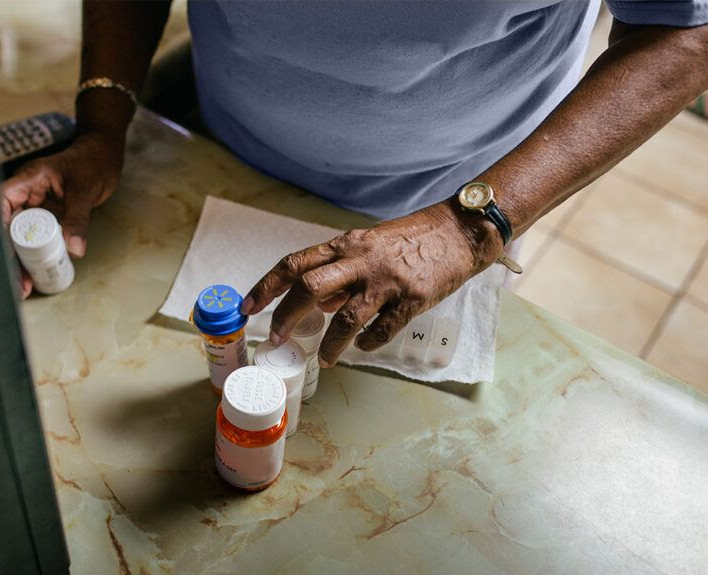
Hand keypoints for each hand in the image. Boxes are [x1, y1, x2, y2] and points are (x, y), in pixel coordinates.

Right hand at [0, 132, 123, 296]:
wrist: (103, 155)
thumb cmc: (93, 161)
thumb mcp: (86, 190)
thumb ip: (78, 219)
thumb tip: (74, 248)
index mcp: (29, 179)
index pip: (2, 201)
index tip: (4, 252)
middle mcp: (26, 193)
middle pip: (7, 225)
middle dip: (9, 254)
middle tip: (17, 281)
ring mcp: (34, 206)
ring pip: (19, 236)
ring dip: (20, 260)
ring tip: (24, 285)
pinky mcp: (44, 217)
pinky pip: (34, 238)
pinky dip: (34, 256)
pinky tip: (34, 274)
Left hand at [242, 201, 503, 366]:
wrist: (460, 233)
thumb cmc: (412, 239)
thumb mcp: (369, 246)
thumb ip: (341, 271)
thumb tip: (317, 304)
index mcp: (347, 245)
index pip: (295, 263)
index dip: (267, 286)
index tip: (248, 306)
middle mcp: (361, 260)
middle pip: (309, 288)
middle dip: (286, 316)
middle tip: (276, 338)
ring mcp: (386, 281)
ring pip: (344, 317)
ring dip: (329, 343)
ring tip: (323, 358)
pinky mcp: (411, 300)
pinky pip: (380, 330)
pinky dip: (366, 344)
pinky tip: (361, 349)